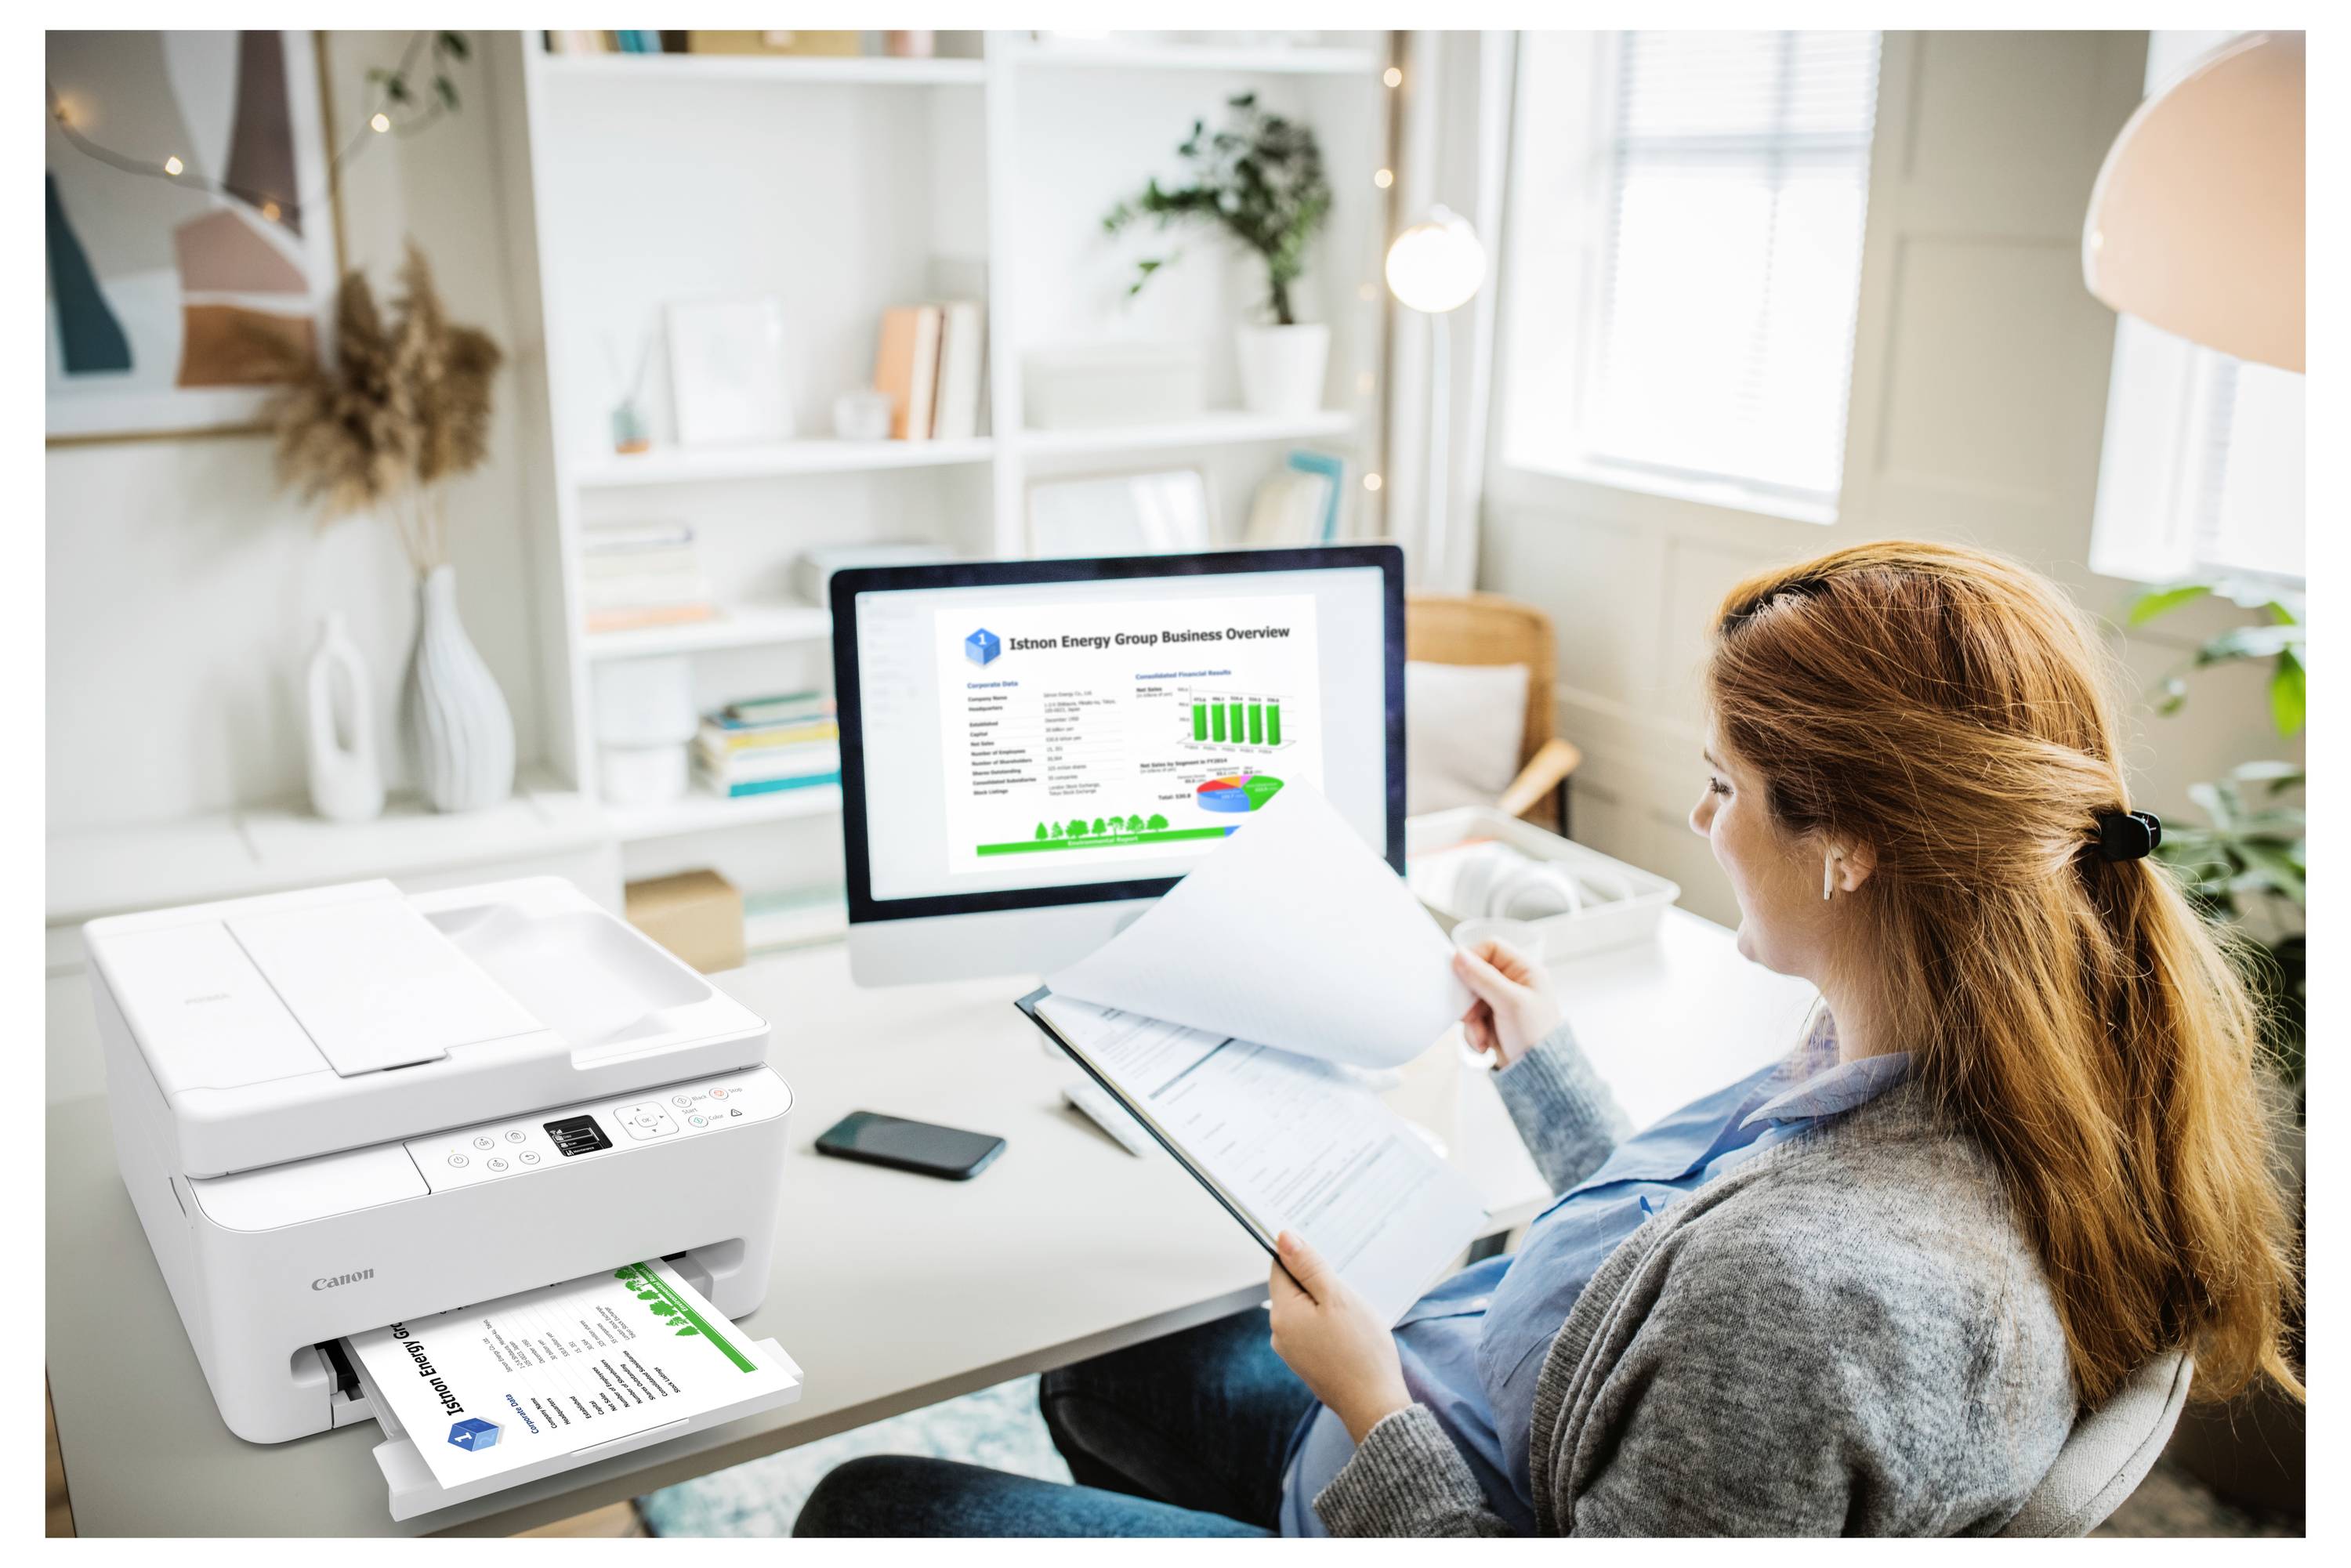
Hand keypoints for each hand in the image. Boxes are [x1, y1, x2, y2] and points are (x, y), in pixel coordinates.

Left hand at [1267, 1232, 1410, 1443]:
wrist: (1374, 1405)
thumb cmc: (1361, 1351)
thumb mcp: (1338, 1298)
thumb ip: (1309, 1267)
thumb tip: (1283, 1238)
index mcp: (1282, 1313)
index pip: (1281, 1267)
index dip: (1302, 1254)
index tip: (1326, 1250)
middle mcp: (1280, 1332)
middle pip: (1293, 1288)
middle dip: (1318, 1279)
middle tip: (1348, 1278)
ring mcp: (1294, 1350)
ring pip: (1306, 1309)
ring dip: (1327, 1301)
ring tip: (1354, 1306)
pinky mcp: (1309, 1362)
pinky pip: (1314, 1329)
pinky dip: (1330, 1321)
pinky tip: (1352, 1326)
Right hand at [1453, 939, 1561, 1070]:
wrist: (1539, 1077)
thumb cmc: (1536, 1037)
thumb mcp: (1510, 1003)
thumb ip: (1483, 977)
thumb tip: (1459, 954)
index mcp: (1525, 971)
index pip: (1491, 948)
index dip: (1472, 958)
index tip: (1459, 974)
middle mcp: (1513, 983)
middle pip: (1476, 975)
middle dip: (1470, 999)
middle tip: (1470, 1014)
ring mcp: (1502, 1003)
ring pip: (1470, 999)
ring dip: (1471, 1020)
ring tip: (1482, 1037)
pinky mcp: (1494, 1021)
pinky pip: (1472, 1018)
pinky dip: (1474, 1032)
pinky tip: (1485, 1044)